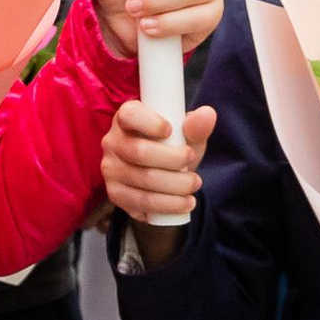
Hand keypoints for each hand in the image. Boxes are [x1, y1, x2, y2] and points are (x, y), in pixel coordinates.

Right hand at [103, 98, 214, 230]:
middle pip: (140, 152)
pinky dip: (169, 205)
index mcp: (126, 118)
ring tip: (195, 184)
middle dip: (174, 159)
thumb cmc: (172, 148)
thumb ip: (196, 126)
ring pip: (144, 180)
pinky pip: (142, 202)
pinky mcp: (116, 194)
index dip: (150, 123)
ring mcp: (111, 170)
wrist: (162, 178)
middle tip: (191, 160)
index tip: (170, 130)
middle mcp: (113, 142)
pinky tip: (184, 203)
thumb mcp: (185, 135)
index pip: (129, 115)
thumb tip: (207, 114)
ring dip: (176, 185)